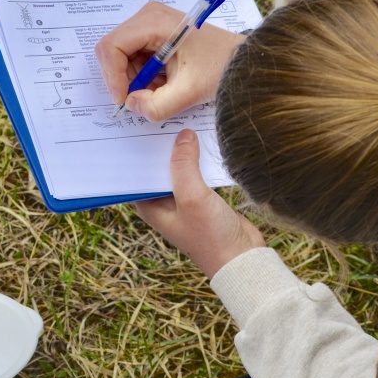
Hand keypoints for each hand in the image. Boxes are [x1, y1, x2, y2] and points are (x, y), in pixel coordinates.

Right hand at [95, 1, 244, 121]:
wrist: (240, 58)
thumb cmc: (220, 67)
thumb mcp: (188, 93)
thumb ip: (155, 106)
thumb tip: (130, 104)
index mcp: (154, 22)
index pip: (112, 46)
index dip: (112, 76)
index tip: (123, 99)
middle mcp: (148, 16)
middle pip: (113, 50)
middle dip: (122, 78)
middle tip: (143, 96)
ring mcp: (149, 22)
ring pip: (120, 55)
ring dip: (133, 78)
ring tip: (160, 88)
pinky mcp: (152, 31)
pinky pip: (132, 55)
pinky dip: (141, 73)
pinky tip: (162, 80)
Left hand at [134, 130, 264, 278]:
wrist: (243, 259)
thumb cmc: (211, 236)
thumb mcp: (192, 197)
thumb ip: (184, 165)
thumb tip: (183, 134)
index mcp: (149, 206)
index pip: (135, 173)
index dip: (135, 152)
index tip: (135, 127)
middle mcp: (162, 202)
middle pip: (156, 167)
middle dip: (160, 147)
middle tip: (161, 117)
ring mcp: (183, 200)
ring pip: (178, 168)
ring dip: (182, 151)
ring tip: (181, 121)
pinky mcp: (202, 198)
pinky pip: (196, 172)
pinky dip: (199, 159)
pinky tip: (203, 139)